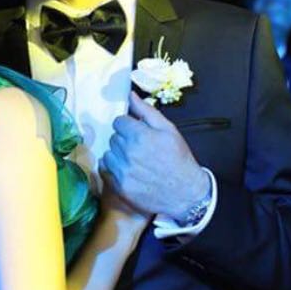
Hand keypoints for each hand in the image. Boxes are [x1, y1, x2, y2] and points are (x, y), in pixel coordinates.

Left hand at [99, 91, 209, 220]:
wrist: (186, 193)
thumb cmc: (179, 159)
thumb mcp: (169, 130)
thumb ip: (147, 111)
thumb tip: (130, 95)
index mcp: (139, 136)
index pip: (119, 121)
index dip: (128, 126)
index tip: (137, 133)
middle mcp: (127, 153)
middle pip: (113, 137)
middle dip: (124, 139)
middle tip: (140, 148)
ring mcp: (122, 171)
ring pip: (107, 153)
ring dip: (117, 154)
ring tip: (134, 160)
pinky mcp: (119, 187)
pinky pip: (104, 170)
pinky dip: (112, 168)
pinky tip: (127, 170)